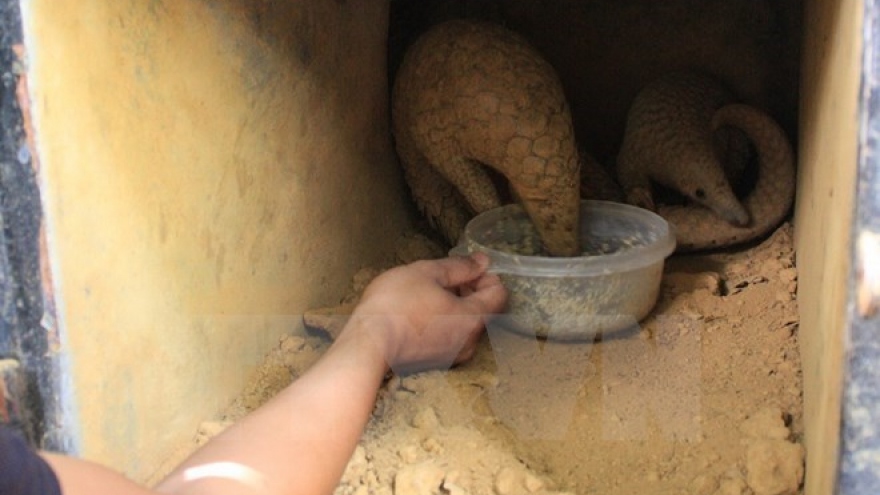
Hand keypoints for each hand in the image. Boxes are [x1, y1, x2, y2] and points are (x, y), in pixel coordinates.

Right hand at [343, 253, 506, 372]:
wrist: (367, 346)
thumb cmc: (395, 305)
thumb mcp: (427, 273)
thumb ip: (460, 267)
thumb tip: (482, 261)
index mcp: (473, 318)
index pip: (500, 294)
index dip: (487, 276)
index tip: (467, 268)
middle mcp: (470, 342)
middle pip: (485, 310)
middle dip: (472, 290)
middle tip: (446, 277)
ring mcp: (454, 356)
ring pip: (467, 325)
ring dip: (457, 306)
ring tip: (430, 293)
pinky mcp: (437, 363)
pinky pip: (452, 338)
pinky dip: (446, 323)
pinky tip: (422, 312)